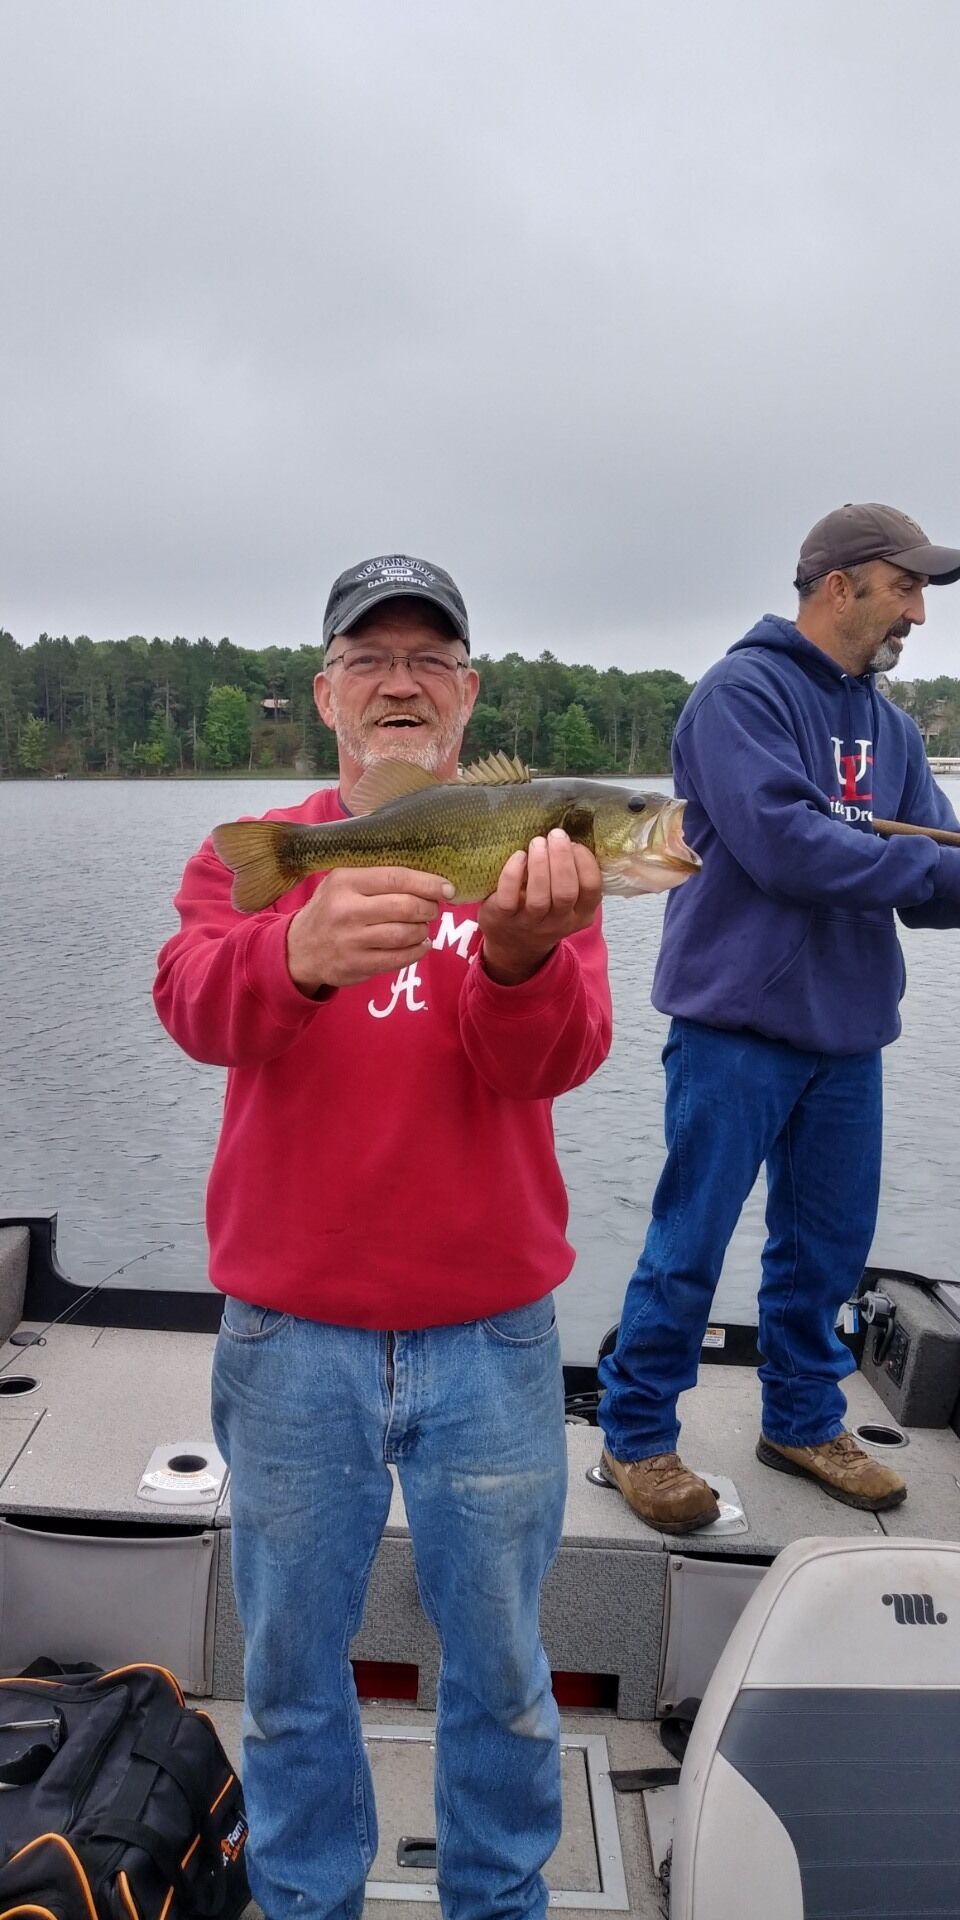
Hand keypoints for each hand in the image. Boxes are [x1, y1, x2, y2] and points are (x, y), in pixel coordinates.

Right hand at [286, 867, 453, 993]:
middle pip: (406, 906)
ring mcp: (351, 940)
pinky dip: (417, 951)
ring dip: (423, 930)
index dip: (428, 883)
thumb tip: (427, 873)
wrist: (298, 949)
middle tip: (433, 908)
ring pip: (405, 934)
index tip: (447, 888)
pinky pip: (399, 958)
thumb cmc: (330, 909)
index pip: (397, 877)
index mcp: (345, 881)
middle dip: (429, 908)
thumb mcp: (342, 882)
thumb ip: (377, 876)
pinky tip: (421, 944)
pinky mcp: (357, 965)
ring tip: (422, 926)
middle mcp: (347, 910)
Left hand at [477, 829, 601, 984]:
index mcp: (581, 914)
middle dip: (562, 859)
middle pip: (566, 892)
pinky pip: (509, 897)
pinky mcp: (504, 917)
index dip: (585, 862)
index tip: (575, 843)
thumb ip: (575, 878)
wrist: (513, 944)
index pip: (592, 889)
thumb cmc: (544, 911)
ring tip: (537, 842)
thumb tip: (574, 837)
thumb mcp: (568, 903)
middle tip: (556, 835)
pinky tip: (518, 856)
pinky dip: (514, 873)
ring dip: (540, 864)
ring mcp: (530, 922)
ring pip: (539, 897)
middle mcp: (558, 922)